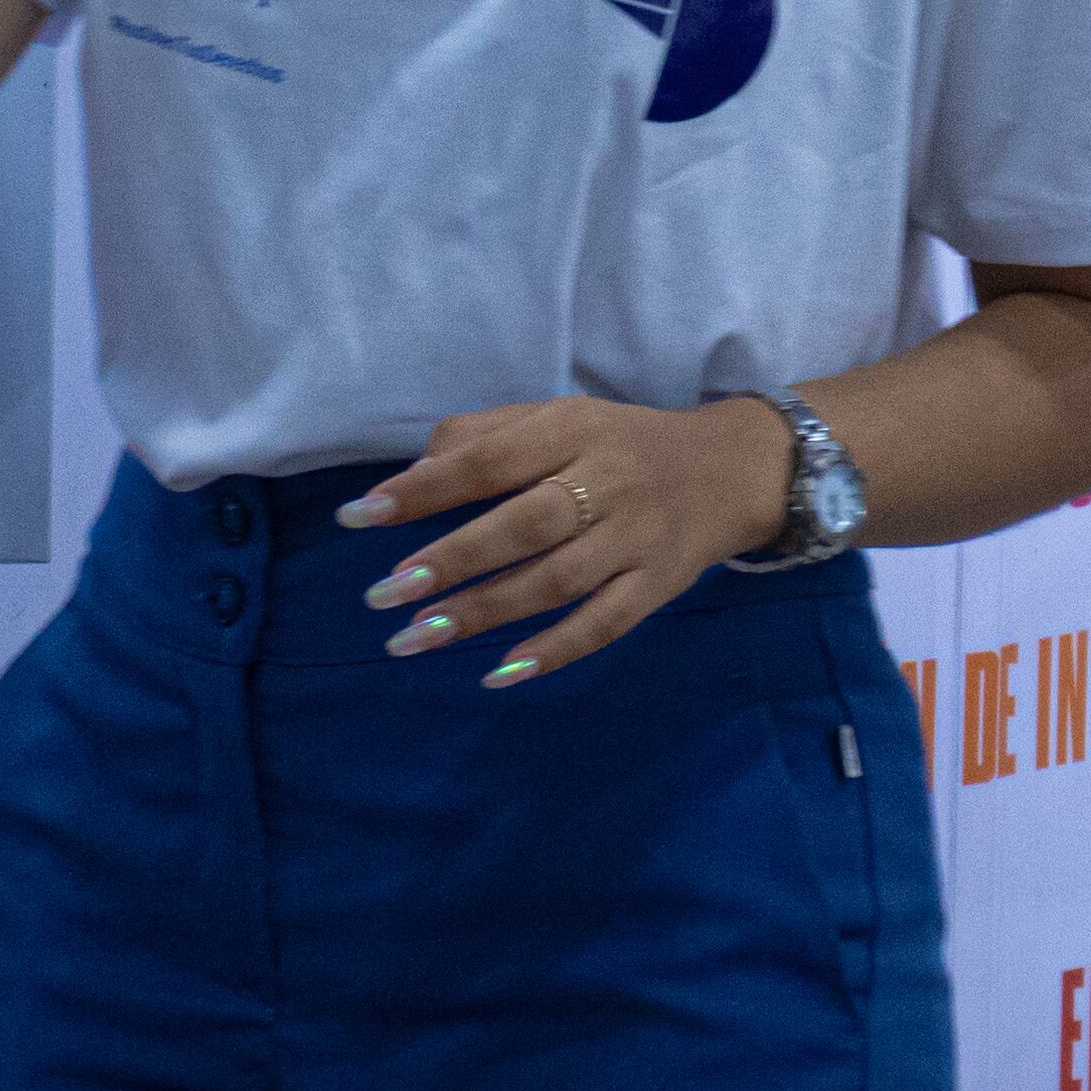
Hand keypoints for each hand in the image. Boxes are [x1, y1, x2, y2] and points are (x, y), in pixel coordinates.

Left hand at [332, 394, 797, 685]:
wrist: (731, 469)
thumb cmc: (616, 444)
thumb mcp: (555, 417)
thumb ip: (482, 437)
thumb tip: (410, 474)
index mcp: (570, 431)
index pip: (488, 460)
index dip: (423, 489)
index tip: (360, 516)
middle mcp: (606, 484)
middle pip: (524, 526)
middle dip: (450, 561)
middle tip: (385, 593)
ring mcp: (635, 540)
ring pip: (556, 582)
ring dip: (485, 613)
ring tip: (419, 636)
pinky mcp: (658, 587)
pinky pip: (604, 625)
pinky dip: (554, 652)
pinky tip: (500, 674)